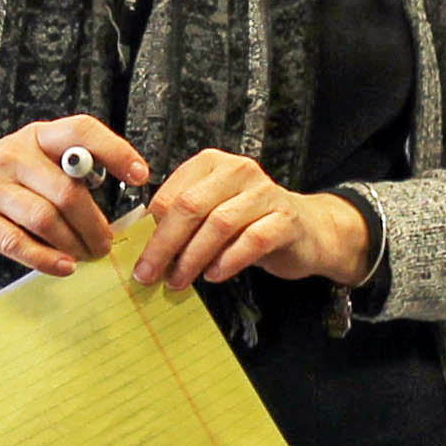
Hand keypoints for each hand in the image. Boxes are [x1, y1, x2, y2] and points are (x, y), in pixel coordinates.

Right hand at [0, 117, 145, 278]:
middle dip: (94, 223)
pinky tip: (63, 268)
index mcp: (36, 136)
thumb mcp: (29, 158)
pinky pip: (18, 243)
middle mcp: (14, 156)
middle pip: (67, 191)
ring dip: (73, 244)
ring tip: (86, 257)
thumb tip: (115, 200)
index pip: (81, 130)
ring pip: (45, 219)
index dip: (115, 150)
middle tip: (106, 244)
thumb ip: (66, 170)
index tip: (140, 175)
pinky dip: (46, 259)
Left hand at [132, 151, 372, 294]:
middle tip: (149, 275)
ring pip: (219, 223)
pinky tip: (214, 276)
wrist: (308, 230)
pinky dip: (228, 261)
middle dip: (165, 244)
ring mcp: (265, 193)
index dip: (150, 229)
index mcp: (211, 164)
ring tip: (179, 280)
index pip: (172, 193)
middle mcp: (238, 171)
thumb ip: (181, 223)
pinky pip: (252, 240)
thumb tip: (142, 251)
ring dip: (193, 257)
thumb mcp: (212, 215)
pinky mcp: (286, 219)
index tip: (137, 257)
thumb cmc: (250, 223)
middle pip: (191, 206)